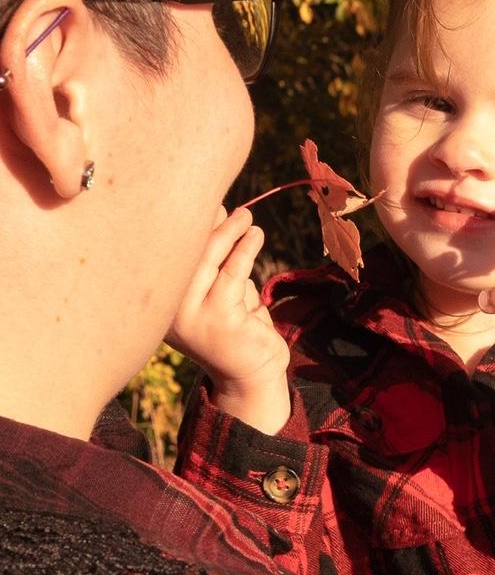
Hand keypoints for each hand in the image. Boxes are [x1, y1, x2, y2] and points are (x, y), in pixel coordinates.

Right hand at [167, 206, 291, 434]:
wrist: (252, 375)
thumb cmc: (235, 328)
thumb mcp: (217, 292)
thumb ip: (213, 261)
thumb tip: (217, 210)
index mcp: (159, 305)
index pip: (166, 255)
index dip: (183, 225)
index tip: (199, 199)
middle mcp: (167, 310)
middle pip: (184, 252)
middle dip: (206, 223)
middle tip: (225, 204)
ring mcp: (191, 315)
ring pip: (209, 259)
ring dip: (229, 231)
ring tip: (247, 217)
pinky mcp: (221, 317)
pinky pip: (234, 273)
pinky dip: (246, 248)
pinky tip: (255, 235)